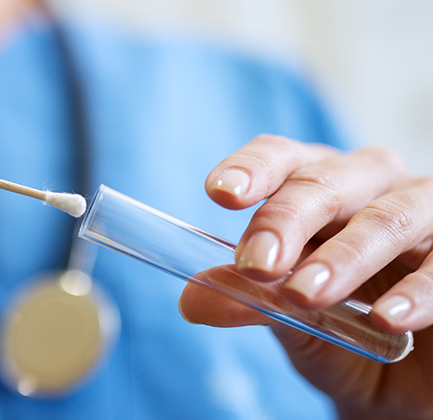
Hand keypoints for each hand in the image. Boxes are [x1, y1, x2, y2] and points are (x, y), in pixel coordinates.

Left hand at [179, 135, 432, 418]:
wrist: (405, 382)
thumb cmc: (342, 332)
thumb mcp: (289, 321)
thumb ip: (248, 302)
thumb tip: (190, 301)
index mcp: (316, 188)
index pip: (281, 159)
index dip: (251, 168)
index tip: (219, 192)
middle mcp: (370, 187)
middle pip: (325, 183)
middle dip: (285, 220)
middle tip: (256, 264)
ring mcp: (424, 215)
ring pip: (387, 218)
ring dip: (345, 256)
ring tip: (306, 295)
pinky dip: (417, 292)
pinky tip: (388, 318)